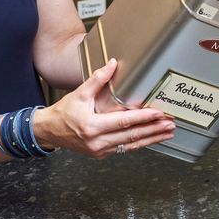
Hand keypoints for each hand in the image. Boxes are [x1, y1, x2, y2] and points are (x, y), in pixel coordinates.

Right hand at [34, 59, 175, 157]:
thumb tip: (112, 64)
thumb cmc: (63, 113)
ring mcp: (100, 150)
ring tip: (167, 133)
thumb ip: (97, 79)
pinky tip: (151, 139)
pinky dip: (139, 143)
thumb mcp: (79, 94)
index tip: (159, 113)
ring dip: (151, 139)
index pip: (124, 121)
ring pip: (131, 145)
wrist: (49, 132)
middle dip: (154, 130)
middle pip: (132, 135)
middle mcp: (97, 141)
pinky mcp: (101, 154)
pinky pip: (124, 148)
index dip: (143, 117)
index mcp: (92, 126)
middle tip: (170, 124)